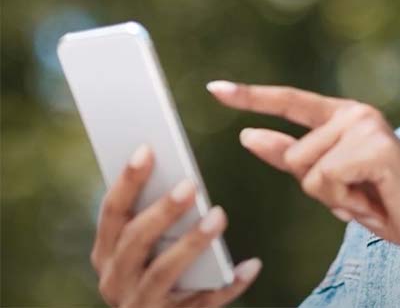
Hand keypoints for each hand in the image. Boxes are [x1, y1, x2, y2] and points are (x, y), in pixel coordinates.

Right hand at [90, 144, 261, 306]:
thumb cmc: (156, 270)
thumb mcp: (146, 247)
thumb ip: (156, 216)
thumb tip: (183, 174)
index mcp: (106, 253)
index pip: (112, 212)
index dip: (128, 180)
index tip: (148, 148)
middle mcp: (115, 280)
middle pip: (134, 241)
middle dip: (162, 211)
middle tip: (191, 184)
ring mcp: (140, 305)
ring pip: (163, 273)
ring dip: (191, 242)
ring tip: (219, 216)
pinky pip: (203, 303)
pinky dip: (229, 285)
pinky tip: (252, 264)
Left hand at [206, 80, 399, 261]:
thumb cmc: (385, 202)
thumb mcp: (331, 182)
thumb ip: (291, 157)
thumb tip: (247, 134)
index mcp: (343, 116)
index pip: (290, 102)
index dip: (251, 96)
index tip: (214, 88)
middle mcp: (355, 113)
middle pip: (294, 156)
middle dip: (318, 188)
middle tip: (358, 192)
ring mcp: (367, 126)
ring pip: (307, 171)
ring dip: (334, 196)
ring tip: (369, 195)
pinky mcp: (376, 147)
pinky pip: (327, 179)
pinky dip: (347, 200)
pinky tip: (375, 198)